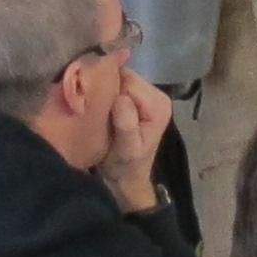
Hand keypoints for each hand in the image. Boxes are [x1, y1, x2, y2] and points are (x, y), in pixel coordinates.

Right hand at [100, 72, 170, 210]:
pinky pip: (118, 86)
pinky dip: (107, 94)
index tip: (99, 110)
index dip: (111, 93)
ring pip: (120, 79)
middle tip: (97, 111)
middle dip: (109, 91)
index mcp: (158, 105)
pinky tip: (101, 108)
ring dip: (107, 93)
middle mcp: (157, 95)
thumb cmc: (125, 166)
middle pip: (125, 77)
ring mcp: (147, 95)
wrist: (126, 179)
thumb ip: (127, 124)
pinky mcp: (136, 98)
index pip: (129, 82)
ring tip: (98, 111)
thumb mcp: (127, 149)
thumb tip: (121, 98)